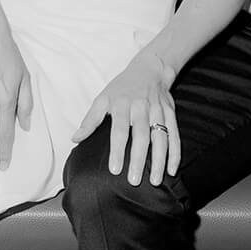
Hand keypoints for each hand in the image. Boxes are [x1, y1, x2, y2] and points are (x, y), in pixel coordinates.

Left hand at [72, 50, 178, 186]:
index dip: (117, 151)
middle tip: (134, 181)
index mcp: (122, 104)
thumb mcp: (102, 98)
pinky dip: (175, 153)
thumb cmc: (122, 88)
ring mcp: (158, 110)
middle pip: (141, 136)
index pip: (119, 131)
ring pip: (161, 137)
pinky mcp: (171, 113)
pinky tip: (172, 170)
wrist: (150, 69)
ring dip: (159, 160)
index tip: (115, 170)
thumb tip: (75, 138)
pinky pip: (174, 135)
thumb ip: (90, 120)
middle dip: (139, 160)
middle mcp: (141, 107)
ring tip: (155, 181)